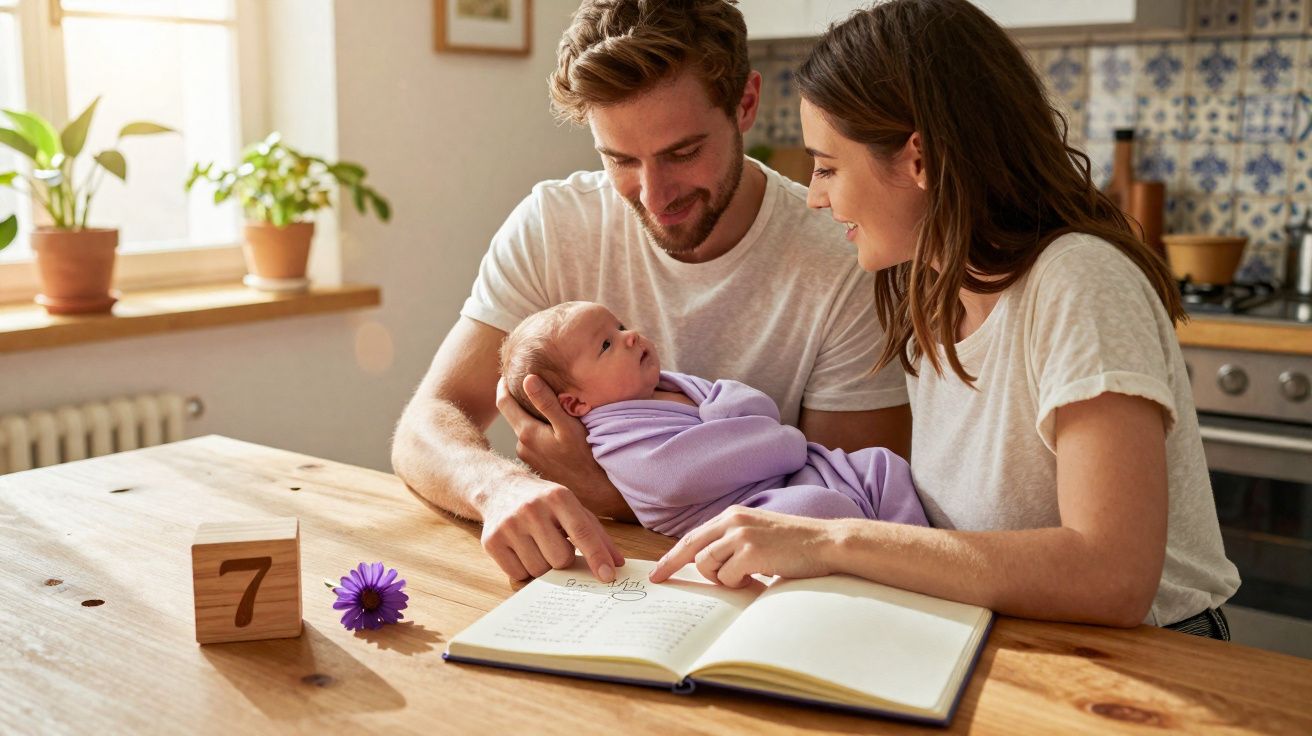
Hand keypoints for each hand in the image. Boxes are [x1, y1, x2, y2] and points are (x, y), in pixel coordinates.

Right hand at [480, 476, 624, 582]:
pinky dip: (525, 570)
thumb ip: (597, 534)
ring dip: (544, 566)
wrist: (500, 489)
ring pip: (539, 570)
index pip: (582, 532)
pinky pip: (518, 575)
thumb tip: (617, 564)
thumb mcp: (573, 508)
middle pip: (560, 559)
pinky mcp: (491, 541)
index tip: (608, 576)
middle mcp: (532, 509)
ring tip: (538, 546)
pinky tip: (523, 551)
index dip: (597, 557)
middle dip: (564, 560)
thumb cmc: (545, 502)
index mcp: (558, 497)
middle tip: (556, 545)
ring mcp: (509, 525)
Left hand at [497, 374, 631, 518]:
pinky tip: (551, 432)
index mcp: (526, 433)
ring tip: (544, 409)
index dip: (502, 386)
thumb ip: (547, 403)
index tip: (504, 374)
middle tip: (526, 385)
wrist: (595, 490)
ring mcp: (528, 459)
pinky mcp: (537, 467)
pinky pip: (532, 443)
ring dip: (530, 419)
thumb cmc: (586, 456)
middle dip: (517, 401)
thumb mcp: (568, 426)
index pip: (503, 403)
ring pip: (524, 431)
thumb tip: (528, 379)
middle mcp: (522, 447)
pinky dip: (537, 433)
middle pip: (513, 416)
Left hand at [648, 506, 840, 586]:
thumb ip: (733, 542)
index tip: (657, 571)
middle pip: (691, 549)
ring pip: (708, 566)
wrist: (826, 542)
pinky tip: (758, 578)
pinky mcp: (751, 552)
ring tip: (745, 577)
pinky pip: (728, 577)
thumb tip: (707, 564)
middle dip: (674, 567)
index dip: (672, 556)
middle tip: (663, 580)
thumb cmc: (795, 543)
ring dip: (722, 579)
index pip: (693, 536)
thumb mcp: (758, 533)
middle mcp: (733, 521)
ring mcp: (741, 536)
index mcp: (733, 515)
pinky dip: (739, 584)